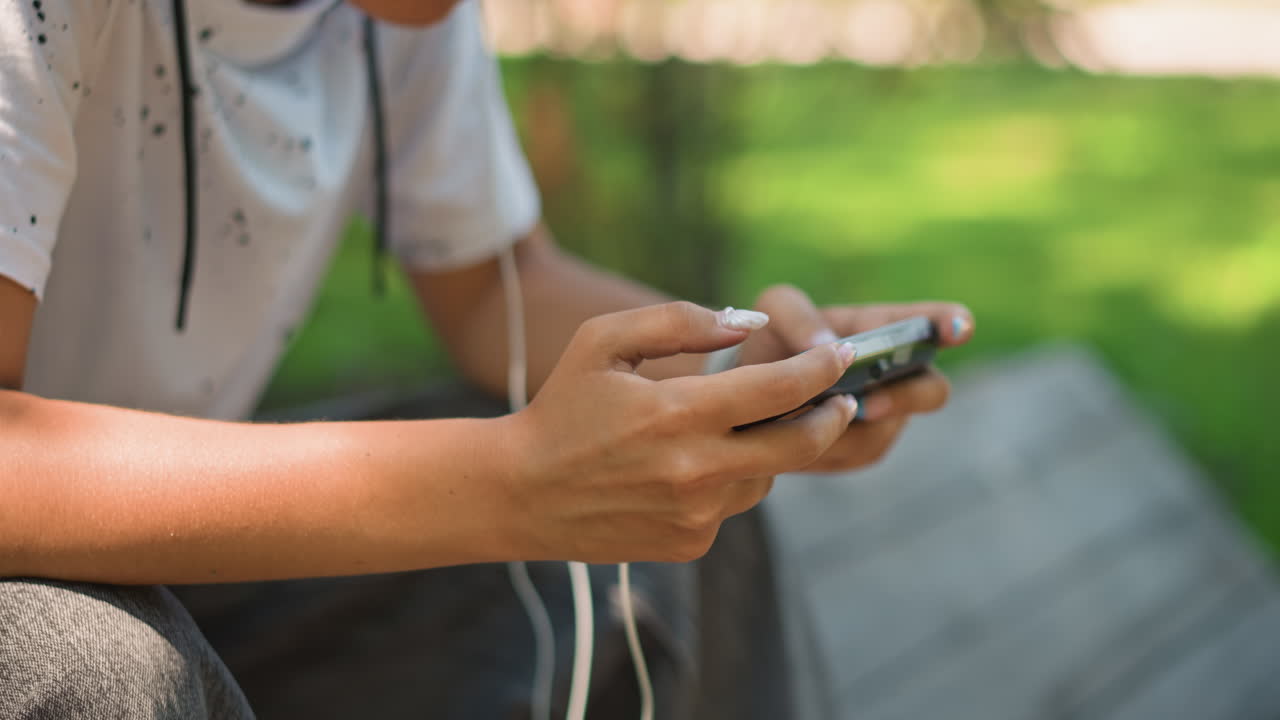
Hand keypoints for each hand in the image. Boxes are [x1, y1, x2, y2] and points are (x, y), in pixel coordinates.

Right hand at [503, 301, 860, 562]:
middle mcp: (694, 471)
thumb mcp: (603, 340)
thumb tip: (746, 323)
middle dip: (832, 417)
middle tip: (844, 399)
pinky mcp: (689, 543)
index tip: (841, 353)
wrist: (521, 492)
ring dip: (767, 448)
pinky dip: (728, 480)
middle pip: (799, 445)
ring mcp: (695, 514)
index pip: (777, 389)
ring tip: (733, 428)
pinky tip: (689, 467)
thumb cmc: (563, 406)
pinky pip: (733, 505)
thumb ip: (679, 321)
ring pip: (766, 476)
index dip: (820, 368)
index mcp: (677, 413)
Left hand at [735, 285, 974, 472]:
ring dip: (848, 426)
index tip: (960, 327)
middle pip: (932, 390)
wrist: (747, 393)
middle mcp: (896, 373)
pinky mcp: (862, 450)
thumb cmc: (773, 339)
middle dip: (907, 398)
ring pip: (887, 430)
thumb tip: (827, 346)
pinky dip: (825, 445)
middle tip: (869, 403)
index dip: (953, 323)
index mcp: (882, 329)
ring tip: (801, 416)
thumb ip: (799, 317)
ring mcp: (886, 415)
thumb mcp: (777, 313)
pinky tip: (794, 432)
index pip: (930, 324)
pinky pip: (857, 455)